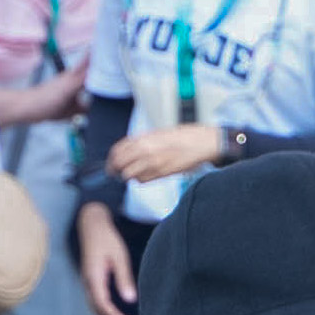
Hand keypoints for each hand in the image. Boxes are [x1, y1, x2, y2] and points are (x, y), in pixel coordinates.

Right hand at [77, 204, 137, 314]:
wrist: (91, 226)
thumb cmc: (107, 239)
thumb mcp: (120, 257)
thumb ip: (124, 278)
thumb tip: (130, 300)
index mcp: (94, 276)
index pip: (102, 304)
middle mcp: (87, 281)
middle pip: (97, 308)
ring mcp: (87, 281)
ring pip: (95, 305)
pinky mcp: (91, 280)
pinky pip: (96, 299)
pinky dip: (105, 310)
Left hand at [108, 124, 224, 185]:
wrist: (202, 143)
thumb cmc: (184, 137)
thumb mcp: (158, 134)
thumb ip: (141, 142)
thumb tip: (128, 151)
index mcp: (143, 139)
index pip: (116, 151)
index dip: (112, 159)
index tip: (112, 163)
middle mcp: (145, 150)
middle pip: (119, 164)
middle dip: (115, 170)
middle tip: (116, 173)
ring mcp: (153, 163)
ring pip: (129, 175)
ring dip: (130, 176)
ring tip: (135, 174)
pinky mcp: (162, 173)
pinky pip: (143, 180)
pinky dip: (141, 180)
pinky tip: (147, 175)